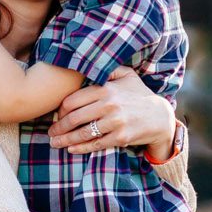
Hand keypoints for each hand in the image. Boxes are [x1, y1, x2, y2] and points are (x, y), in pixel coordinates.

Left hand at [47, 67, 175, 155]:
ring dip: (65, 139)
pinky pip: (95, 144)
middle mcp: (109, 105)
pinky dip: (80, 148)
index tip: (56, 115)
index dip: (60, 109)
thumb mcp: (127, 76)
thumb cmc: (140, 95)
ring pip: (82, 133)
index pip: (73, 100)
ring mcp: (115, 122)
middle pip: (74, 118)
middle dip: (58, 126)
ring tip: (55, 143)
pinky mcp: (120, 138)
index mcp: (106, 89)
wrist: (160, 117)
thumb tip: (89, 62)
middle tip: (51, 131)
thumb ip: (108, 69)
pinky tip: (70, 149)